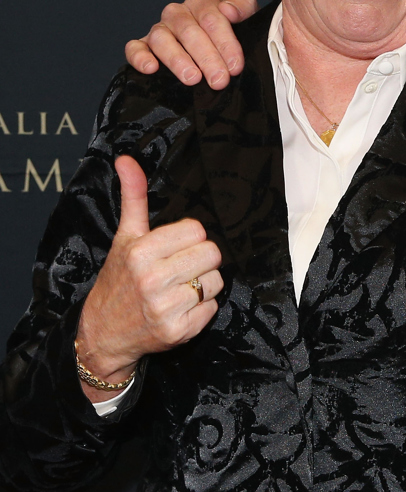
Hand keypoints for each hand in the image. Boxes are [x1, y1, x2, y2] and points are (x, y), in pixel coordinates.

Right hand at [75, 156, 222, 401]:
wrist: (103, 333)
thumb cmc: (118, 280)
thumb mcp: (125, 237)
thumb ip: (133, 197)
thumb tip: (126, 158)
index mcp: (141, 252)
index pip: (197, 230)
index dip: (189, 238)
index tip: (173, 248)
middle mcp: (153, 279)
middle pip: (212, 253)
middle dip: (200, 259)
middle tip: (180, 268)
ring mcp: (166, 307)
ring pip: (216, 280)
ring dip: (203, 284)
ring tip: (179, 288)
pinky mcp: (179, 331)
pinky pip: (213, 307)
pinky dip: (202, 308)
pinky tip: (180, 308)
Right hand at [125, 0, 257, 89]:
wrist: (223, 50)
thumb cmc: (236, 34)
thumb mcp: (248, 18)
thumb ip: (243, 7)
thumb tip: (229, 10)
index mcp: (202, 3)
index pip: (211, 17)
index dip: (225, 42)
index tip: (235, 65)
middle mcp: (178, 13)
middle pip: (188, 30)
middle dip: (207, 57)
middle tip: (219, 79)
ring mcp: (160, 29)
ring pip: (162, 38)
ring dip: (177, 59)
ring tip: (193, 78)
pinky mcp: (144, 46)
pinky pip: (134, 47)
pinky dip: (139, 56)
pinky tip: (151, 68)